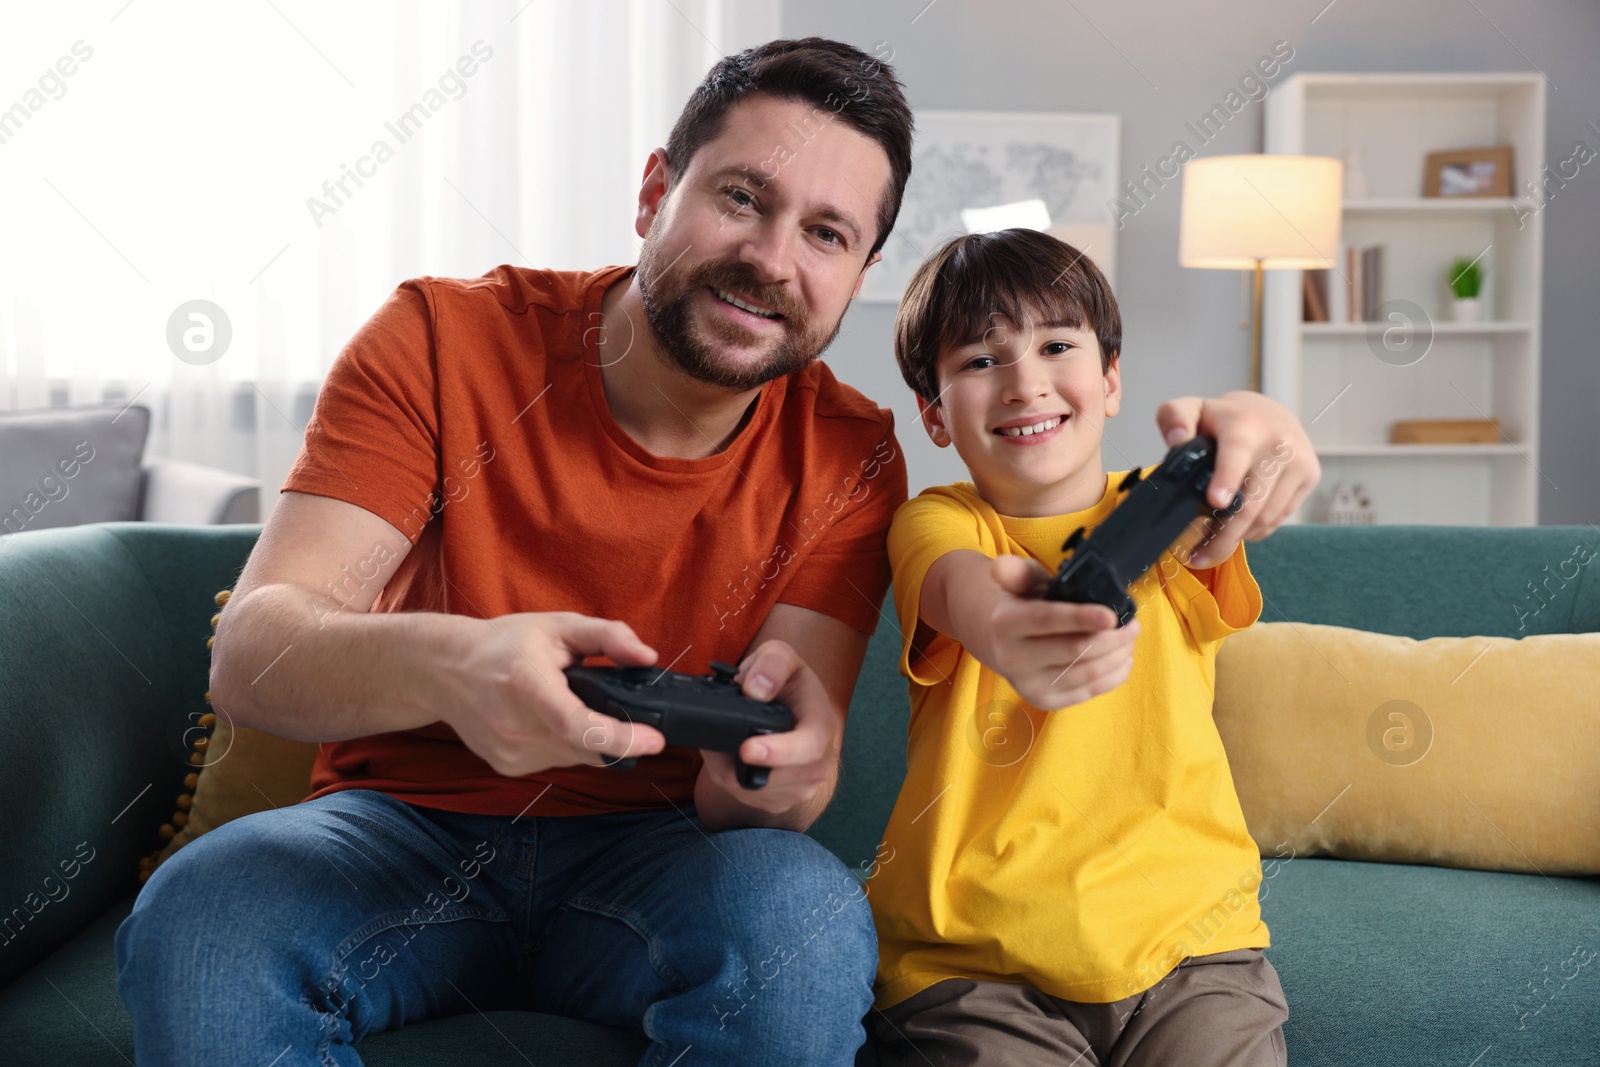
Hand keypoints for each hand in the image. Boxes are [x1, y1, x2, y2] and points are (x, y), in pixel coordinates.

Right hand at [444, 612, 666, 777]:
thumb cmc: (503, 644)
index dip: (621, 738)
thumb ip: (608, 637)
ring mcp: (509, 753)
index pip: (578, 726)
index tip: (655, 740)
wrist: (443, 670)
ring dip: (590, 740)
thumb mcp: (558, 625)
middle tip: (634, 719)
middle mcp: (515, 727)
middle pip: (586, 748)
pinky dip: (567, 746)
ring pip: (575, 758)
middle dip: (619, 738)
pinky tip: (553, 722)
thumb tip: (647, 656)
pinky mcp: (507, 767)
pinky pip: (556, 762)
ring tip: (575, 706)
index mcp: (527, 686)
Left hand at [694, 638, 839, 821]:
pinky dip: (727, 777)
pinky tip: (729, 756)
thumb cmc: (787, 685)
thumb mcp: (781, 656)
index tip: (747, 748)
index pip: (809, 746)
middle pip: (775, 776)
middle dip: (737, 763)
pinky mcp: (781, 801)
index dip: (778, 751)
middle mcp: (819, 762)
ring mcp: (802, 787)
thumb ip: (772, 663)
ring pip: (753, 789)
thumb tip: (755, 690)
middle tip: (713, 741)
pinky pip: (744, 797)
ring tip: (722, 740)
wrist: (793, 713)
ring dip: (728, 768)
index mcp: (822, 724)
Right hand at [957, 554, 1137, 710]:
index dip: (1082, 618)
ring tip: (1129, 637)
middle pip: (1075, 650)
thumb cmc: (1018, 604)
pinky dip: (1114, 675)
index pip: (1047, 620)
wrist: (996, 642)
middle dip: (1113, 638)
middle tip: (1132, 623)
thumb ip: (1016, 572)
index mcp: (1005, 624)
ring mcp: (1028, 685)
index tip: (1112, 616)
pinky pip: (1089, 692)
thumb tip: (1001, 567)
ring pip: (1087, 673)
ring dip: (1118, 655)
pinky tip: (1122, 659)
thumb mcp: (1017, 582)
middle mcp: (1012, 659)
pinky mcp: (1044, 702)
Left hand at [1155, 390, 1319, 567]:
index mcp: (1245, 425)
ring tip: (1211, 548)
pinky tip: (1236, 532)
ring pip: (1267, 516)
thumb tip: (1176, 439)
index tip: (1215, 501)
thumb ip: (1174, 418)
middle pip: (1252, 501)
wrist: (1271, 413)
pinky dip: (1256, 531)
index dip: (1227, 478)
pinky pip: (1279, 518)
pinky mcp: (1310, 477)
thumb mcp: (1192, 409)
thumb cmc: (1224, 419)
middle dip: (1224, 535)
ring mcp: (1298, 462)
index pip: (1237, 452)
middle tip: (1198, 556)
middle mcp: (1278, 443)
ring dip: (1238, 538)